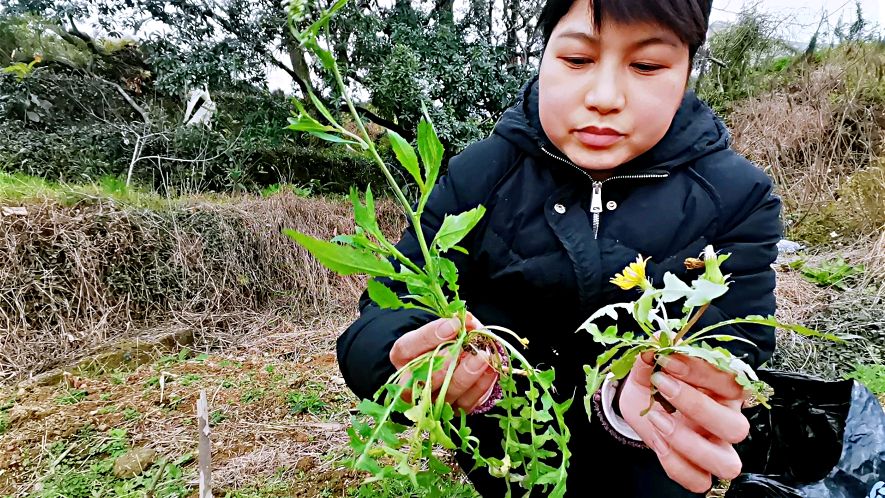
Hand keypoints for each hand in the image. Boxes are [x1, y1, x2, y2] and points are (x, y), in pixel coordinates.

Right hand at [389, 313, 497, 412]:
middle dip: (445, 362)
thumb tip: (467, 321)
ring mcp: (434, 400)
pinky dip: (481, 385)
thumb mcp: (447, 327)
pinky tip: (491, 369)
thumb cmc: (447, 341)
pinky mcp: (454, 411)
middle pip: (423, 378)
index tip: (454, 325)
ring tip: (482, 356)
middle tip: (463, 347)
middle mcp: (414, 383)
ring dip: (467, 374)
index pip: (407, 348)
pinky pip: (467, 401)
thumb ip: (456, 323)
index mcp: (404, 357)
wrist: (457, 361)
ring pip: (447, 393)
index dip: (430, 336)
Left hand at [619, 352, 749, 492]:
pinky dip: (676, 465)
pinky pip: (699, 481)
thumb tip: (658, 338)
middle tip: (662, 385)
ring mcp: (716, 450)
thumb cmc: (655, 385)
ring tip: (657, 418)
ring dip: (689, 443)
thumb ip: (654, 355)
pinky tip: (657, 442)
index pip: (731, 382)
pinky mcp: (700, 472)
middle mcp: (727, 421)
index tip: (668, 359)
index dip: (702, 371)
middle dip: (697, 406)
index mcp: (724, 391)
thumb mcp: (649, 368)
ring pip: (727, 464)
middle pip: (737, 427)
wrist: (639, 407)